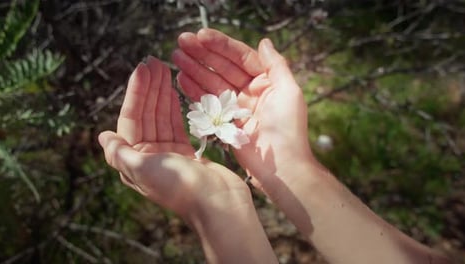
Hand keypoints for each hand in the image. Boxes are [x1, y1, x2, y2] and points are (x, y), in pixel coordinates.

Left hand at [98, 56, 250, 218]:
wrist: (218, 204)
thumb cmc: (180, 188)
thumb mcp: (143, 170)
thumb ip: (120, 153)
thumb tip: (103, 136)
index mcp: (134, 161)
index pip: (131, 119)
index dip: (136, 92)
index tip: (143, 68)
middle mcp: (149, 156)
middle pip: (146, 115)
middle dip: (150, 88)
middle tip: (154, 61)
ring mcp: (169, 154)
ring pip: (162, 117)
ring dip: (162, 93)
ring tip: (165, 68)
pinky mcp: (188, 153)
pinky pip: (177, 124)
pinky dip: (175, 107)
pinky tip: (174, 91)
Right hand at [173, 29, 313, 193]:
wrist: (282, 167)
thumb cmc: (289, 128)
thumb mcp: (289, 91)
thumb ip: (276, 64)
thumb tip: (264, 41)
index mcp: (266, 81)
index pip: (240, 57)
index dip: (220, 45)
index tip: (201, 35)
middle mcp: (250, 91)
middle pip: (222, 67)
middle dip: (202, 54)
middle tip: (181, 41)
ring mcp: (236, 107)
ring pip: (212, 83)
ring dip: (194, 69)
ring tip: (176, 56)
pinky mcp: (225, 123)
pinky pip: (207, 103)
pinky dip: (194, 90)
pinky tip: (180, 78)